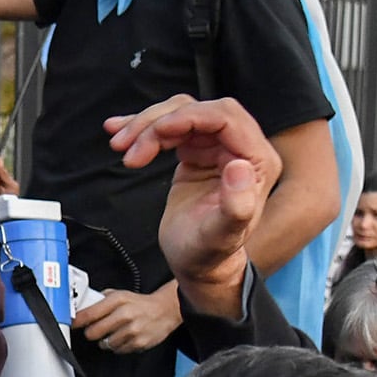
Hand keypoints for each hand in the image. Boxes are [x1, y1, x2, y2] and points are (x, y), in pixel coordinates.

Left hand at [72, 283, 180, 352]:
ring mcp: (132, 330)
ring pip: (105, 344)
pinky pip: (119, 350)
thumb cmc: (140, 303)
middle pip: (94, 332)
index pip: (90, 314)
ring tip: (113, 332)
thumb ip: (101, 300)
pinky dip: (118, 346)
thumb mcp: (120, 294)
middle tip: (93, 330)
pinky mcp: (139, 343)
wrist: (165, 310)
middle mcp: (125, 315)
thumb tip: (83, 308)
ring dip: (105, 341)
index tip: (72, 323)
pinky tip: (124, 337)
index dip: (77, 321)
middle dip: (90, 333)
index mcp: (117, 300)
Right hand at [106, 96, 280, 285]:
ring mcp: (218, 148)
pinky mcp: (197, 151)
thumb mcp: (220, 237)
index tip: (157, 131)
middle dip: (160, 121)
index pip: (225, 117)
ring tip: (120, 147)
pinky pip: (170, 126)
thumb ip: (235, 206)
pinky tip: (119, 131)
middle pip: (199, 110)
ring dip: (146, 125)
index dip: (189, 116)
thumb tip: (239, 167)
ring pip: (180, 113)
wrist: (198, 266)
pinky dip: (143, 128)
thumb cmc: (210, 255)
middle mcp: (241, 149)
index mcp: (257, 162)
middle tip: (129, 147)